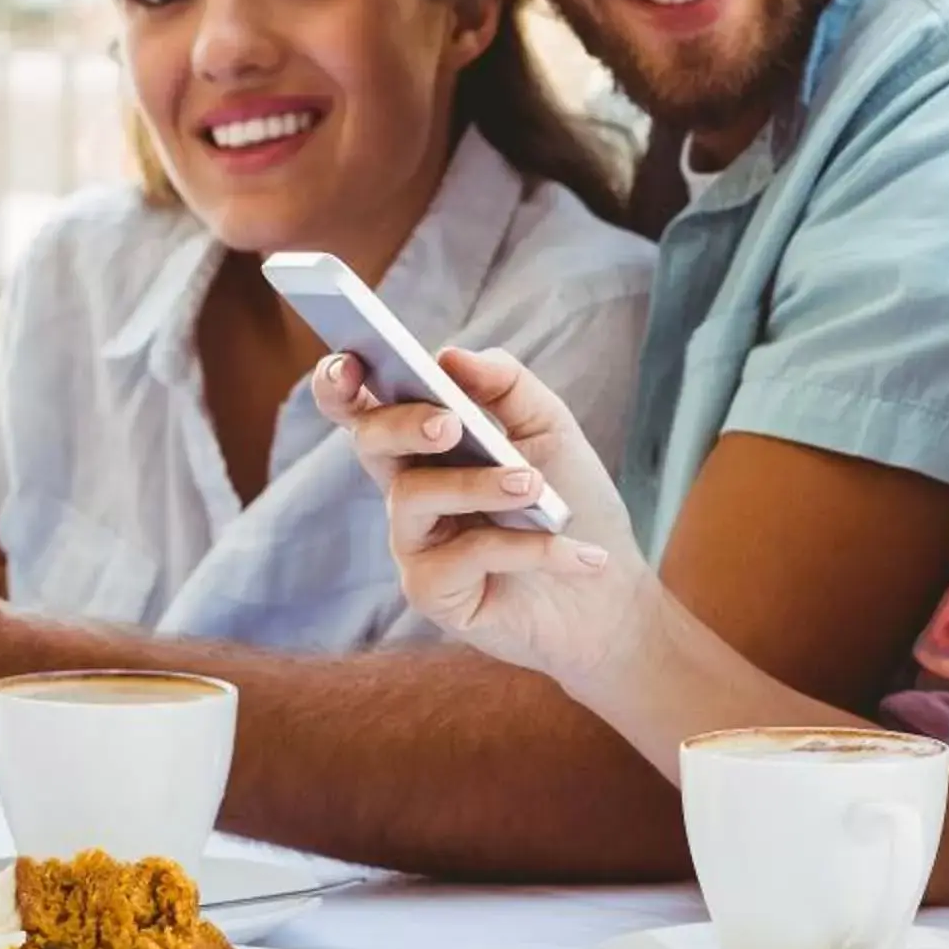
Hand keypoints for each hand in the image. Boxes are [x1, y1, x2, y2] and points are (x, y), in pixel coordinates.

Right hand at [310, 346, 653, 690]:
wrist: (609, 591)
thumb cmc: (572, 502)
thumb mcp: (550, 428)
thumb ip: (504, 385)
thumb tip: (450, 355)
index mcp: (426, 447)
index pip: (366, 409)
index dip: (340, 383)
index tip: (350, 360)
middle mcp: (409, 493)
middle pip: (370, 444)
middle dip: (402, 424)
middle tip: (449, 422)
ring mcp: (414, 545)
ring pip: (413, 498)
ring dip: (477, 485)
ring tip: (533, 487)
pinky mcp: (432, 593)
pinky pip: (465, 555)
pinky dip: (527, 547)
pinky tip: (581, 554)